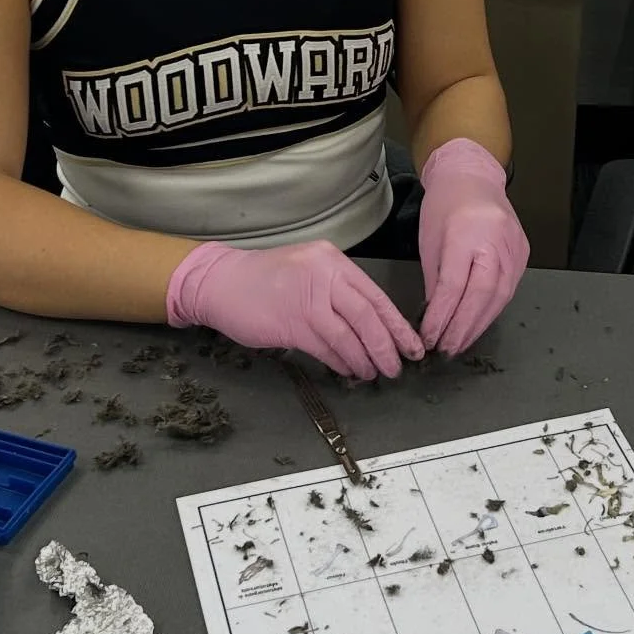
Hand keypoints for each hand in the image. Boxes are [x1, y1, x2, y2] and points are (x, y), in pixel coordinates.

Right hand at [166, 239, 424, 379]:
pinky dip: (341, 362)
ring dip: (365, 358)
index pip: (375, 295)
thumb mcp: (308, 271)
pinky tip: (349, 371)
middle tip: (397, 367)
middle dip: (387, 345)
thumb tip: (373, 326)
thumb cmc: (266, 279)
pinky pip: (325, 347)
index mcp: (333, 260)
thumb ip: (337, 291)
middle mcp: (323, 275)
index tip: (413, 346)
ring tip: (374, 374)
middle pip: (367, 315)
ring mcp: (306, 298)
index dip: (397, 324)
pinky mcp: (289, 323)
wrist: (220, 282)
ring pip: (348, 334)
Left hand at [417, 138, 528, 354]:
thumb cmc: (445, 207)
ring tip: (461, 343)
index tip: (430, 337)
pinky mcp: (524, 251)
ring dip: (480, 324)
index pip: (455, 285)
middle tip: (448, 349)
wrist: (473, 178)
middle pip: (483, 294)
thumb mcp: (430, 243)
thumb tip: (436, 320)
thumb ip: (436, 282)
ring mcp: (514, 245)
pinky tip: (479, 322)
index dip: (442, 316)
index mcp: (466, 233)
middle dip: (464, 327)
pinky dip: (493, 308)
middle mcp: (495, 239)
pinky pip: (510, 287)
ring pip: (501, 295)